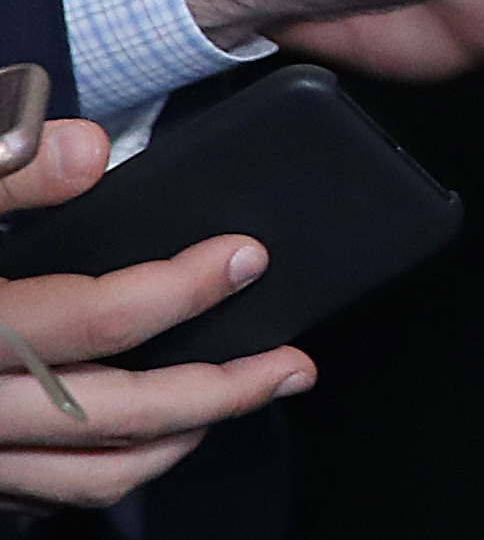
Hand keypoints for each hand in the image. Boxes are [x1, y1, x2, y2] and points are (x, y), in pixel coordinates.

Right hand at [0, 121, 310, 507]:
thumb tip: (90, 149)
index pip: (88, 323)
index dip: (178, 290)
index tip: (248, 256)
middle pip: (108, 417)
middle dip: (216, 393)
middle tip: (290, 365)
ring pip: (81, 476)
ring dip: (176, 442)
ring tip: (244, 400)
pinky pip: (39, 489)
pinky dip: (107, 467)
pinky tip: (147, 433)